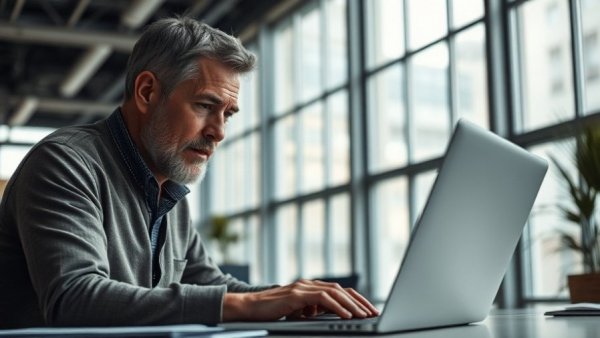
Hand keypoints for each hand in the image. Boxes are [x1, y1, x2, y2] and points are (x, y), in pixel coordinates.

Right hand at [222, 279, 378, 321]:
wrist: (249, 307)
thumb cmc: (271, 311)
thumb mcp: (296, 311)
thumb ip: (311, 309)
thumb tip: (326, 314)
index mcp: (310, 287)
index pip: (339, 291)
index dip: (356, 299)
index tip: (369, 310)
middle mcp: (309, 284)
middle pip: (341, 290)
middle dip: (360, 301)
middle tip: (374, 313)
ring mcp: (303, 288)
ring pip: (334, 292)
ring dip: (351, 305)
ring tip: (364, 316)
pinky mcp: (296, 294)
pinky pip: (321, 299)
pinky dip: (336, 307)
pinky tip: (346, 315)